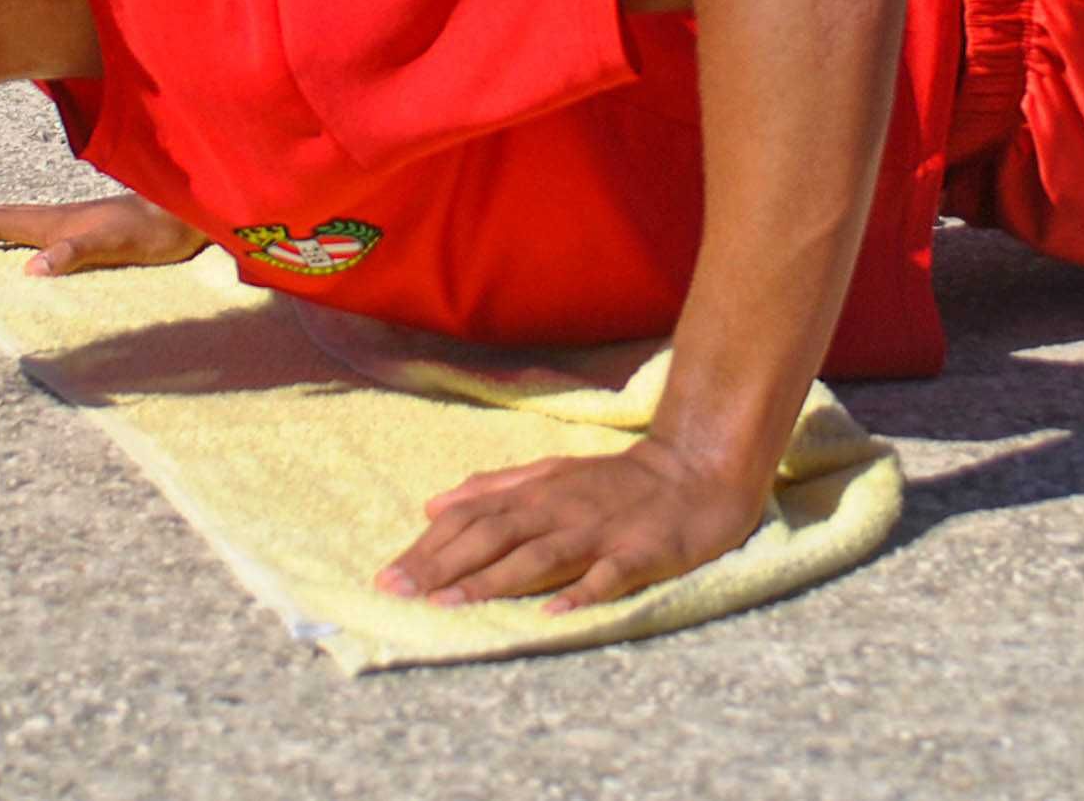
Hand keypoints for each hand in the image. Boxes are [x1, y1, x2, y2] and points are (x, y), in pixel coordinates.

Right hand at [0, 193, 204, 276]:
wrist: (188, 213)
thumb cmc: (154, 231)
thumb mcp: (115, 245)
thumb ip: (74, 252)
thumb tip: (30, 270)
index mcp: (57, 222)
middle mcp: (59, 218)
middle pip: (0, 218)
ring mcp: (73, 221)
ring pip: (16, 221)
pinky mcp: (87, 228)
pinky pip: (35, 229)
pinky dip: (13, 235)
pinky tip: (19, 247)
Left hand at [376, 438, 767, 614]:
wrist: (697, 469)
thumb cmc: (619, 480)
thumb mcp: (552, 472)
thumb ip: (495, 486)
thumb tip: (434, 503)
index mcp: (537, 492)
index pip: (471, 518)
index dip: (427, 547)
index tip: (386, 577)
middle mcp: (559, 509)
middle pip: (492, 536)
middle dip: (441, 565)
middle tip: (396, 593)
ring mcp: (600, 531)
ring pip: (538, 555)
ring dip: (491, 580)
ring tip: (450, 604)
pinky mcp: (640, 552)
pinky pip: (607, 575)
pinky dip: (579, 594)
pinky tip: (552, 615)